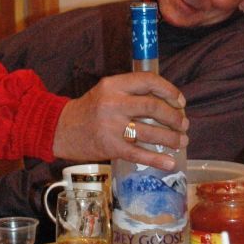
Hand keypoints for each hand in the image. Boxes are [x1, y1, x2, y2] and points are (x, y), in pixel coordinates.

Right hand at [52, 72, 187, 169]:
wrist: (59, 129)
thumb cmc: (88, 110)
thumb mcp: (106, 92)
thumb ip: (131, 93)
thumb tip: (166, 103)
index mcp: (113, 85)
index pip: (148, 81)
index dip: (169, 90)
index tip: (180, 102)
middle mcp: (113, 103)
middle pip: (153, 107)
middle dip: (174, 117)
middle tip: (183, 125)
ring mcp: (111, 126)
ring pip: (150, 131)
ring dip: (171, 138)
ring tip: (181, 141)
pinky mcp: (110, 147)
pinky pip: (139, 153)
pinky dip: (157, 159)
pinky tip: (170, 163)